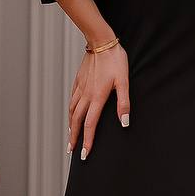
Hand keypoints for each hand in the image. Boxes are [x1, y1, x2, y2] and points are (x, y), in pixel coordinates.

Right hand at [68, 43, 129, 158]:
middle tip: (71, 151)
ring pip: (72, 111)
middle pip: (77, 121)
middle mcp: (86, 95)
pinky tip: (71, 112)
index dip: (87, 141)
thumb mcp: (124, 82)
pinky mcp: (79, 80)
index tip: (84, 154)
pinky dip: (70, 110)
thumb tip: (124, 122)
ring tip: (70, 135)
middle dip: (74, 138)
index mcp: (97, 97)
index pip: (90, 125)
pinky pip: (72, 99)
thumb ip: (124, 103)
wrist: (102, 41)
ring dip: (70, 125)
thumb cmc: (115, 60)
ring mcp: (80, 87)